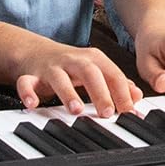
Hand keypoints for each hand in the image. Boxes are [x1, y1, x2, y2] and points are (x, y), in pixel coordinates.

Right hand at [14, 39, 143, 115]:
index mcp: (93, 59)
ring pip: (60, 78)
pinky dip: (28, 93)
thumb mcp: (96, 71)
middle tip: (107, 112)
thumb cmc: (70, 66)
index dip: (122, 93)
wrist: (35, 52)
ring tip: (77, 110)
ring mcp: (51, 67)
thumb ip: (116, 83)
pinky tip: (32, 104)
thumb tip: (137, 97)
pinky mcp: (31, 75)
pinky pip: (27, 83)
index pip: (112, 74)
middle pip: (90, 73)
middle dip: (100, 92)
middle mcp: (73, 60)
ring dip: (68, 94)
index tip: (129, 112)